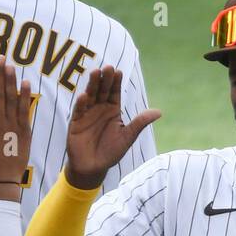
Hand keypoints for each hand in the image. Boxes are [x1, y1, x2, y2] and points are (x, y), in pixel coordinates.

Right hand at [65, 66, 160, 189]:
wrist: (93, 168)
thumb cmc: (111, 153)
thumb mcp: (127, 137)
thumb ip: (140, 123)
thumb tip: (159, 112)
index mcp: (112, 110)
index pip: (114, 93)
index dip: (116, 83)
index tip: (118, 72)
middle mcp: (99, 109)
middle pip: (102, 91)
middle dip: (104, 79)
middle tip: (107, 67)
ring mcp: (87, 114)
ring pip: (90, 96)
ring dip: (92, 85)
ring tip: (95, 73)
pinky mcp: (75, 123)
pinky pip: (78, 111)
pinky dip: (81, 104)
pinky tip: (84, 96)